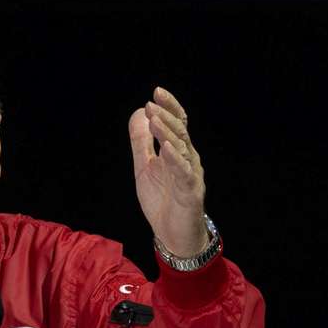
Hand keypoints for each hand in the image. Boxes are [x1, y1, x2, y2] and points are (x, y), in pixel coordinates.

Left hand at [128, 87, 207, 256]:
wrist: (172, 234)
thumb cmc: (162, 199)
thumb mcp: (144, 166)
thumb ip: (141, 142)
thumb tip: (138, 113)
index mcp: (176, 151)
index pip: (176, 123)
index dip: (169, 107)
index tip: (156, 93)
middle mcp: (187, 159)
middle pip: (180, 131)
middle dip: (167, 115)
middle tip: (152, 103)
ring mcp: (190, 174)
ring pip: (182, 148)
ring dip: (168, 132)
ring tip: (155, 118)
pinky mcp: (190, 191)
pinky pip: (183, 172)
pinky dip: (175, 159)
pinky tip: (166, 148)